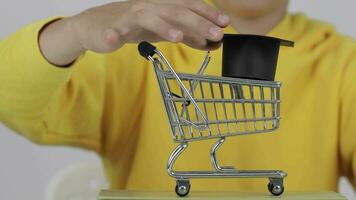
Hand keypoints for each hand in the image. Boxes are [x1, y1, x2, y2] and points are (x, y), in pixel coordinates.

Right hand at [68, 0, 229, 52]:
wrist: (100, 25)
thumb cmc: (136, 26)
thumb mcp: (166, 30)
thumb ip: (187, 35)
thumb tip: (210, 43)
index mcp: (164, 7)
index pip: (189, 6)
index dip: (207, 13)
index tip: (224, 23)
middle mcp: (150, 7)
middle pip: (175, 12)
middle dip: (197, 22)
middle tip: (215, 34)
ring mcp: (131, 16)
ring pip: (149, 18)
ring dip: (164, 26)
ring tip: (179, 36)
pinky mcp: (113, 28)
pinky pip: (114, 31)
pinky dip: (114, 35)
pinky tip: (115, 40)